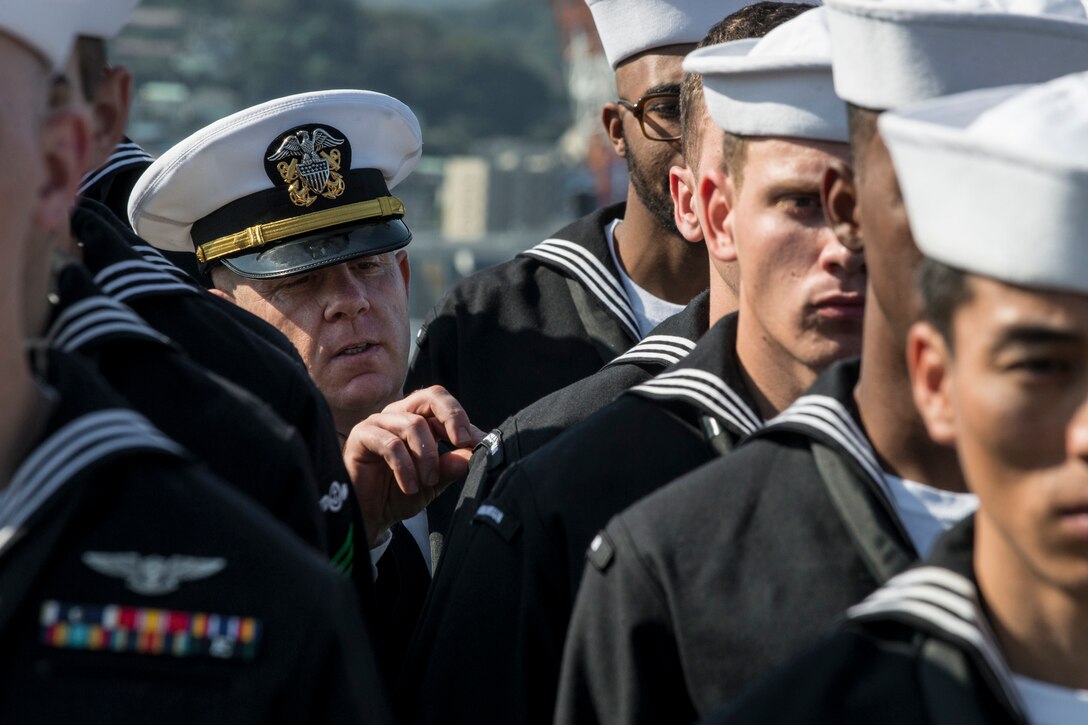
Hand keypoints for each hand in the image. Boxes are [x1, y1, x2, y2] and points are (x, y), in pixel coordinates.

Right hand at [343, 386, 484, 547]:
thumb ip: (452, 465)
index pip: (443, 404)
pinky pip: (390, 443)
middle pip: (430, 397)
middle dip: (452, 417)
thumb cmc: (399, 493)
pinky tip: (409, 486)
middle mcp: (399, 415)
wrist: (371, 516)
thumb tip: (474, 452)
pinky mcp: (361, 436)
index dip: (463, 421)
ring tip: (427, 481)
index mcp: (418, 419)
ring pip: (413, 424)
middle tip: (461, 442)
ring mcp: (379, 422)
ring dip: (427, 457)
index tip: (475, 444)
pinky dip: (405, 467)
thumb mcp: (435, 481)